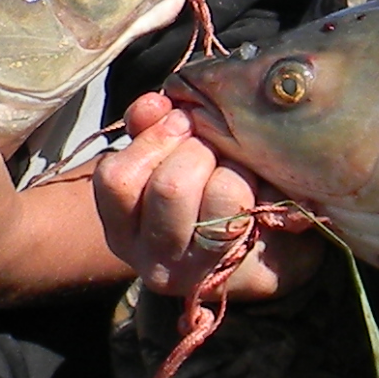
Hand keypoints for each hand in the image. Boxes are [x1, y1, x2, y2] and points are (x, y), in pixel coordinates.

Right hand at [93, 93, 321, 305]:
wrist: (260, 249)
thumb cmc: (203, 192)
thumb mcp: (168, 156)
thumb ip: (151, 128)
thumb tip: (153, 104)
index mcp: (122, 226)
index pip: (117, 178)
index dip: (153, 138)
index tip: (180, 121)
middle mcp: (150, 259)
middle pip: (171, 186)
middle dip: (200, 150)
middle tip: (213, 145)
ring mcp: (193, 272)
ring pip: (221, 194)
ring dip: (234, 168)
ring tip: (237, 168)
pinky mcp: (237, 273)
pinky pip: (253, 210)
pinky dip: (260, 185)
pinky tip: (260, 188)